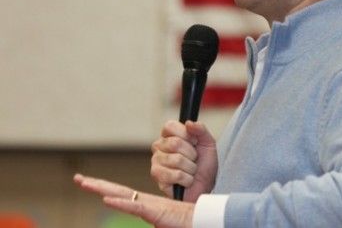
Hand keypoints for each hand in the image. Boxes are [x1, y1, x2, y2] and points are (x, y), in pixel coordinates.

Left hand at [73, 173, 193, 227]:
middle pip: (116, 190)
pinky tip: (106, 200)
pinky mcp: (156, 213)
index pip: (121, 194)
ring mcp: (150, 206)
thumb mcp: (165, 222)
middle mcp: (146, 202)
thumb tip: (154, 220)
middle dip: (96, 184)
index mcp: (147, 205)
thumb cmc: (187, 223)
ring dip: (102, 188)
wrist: (204, 220)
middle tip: (78, 178)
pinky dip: (120, 203)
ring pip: (121, 194)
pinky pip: (135, 207)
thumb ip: (157, 219)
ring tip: (84, 183)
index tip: (90, 183)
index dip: (105, 188)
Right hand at [150, 120, 217, 201]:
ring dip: (191, 168)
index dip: (186, 134)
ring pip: (176, 160)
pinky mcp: (157, 178)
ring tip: (191, 171)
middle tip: (194, 160)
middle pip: (175, 143)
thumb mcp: (208, 143)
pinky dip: (187, 179)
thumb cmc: (204, 165)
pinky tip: (186, 180)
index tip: (195, 142)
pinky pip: (176, 175)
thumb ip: (201, 130)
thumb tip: (189, 123)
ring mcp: (156, 162)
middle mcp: (158, 147)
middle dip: (192, 154)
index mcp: (169, 136)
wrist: (205, 187)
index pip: (169, 126)